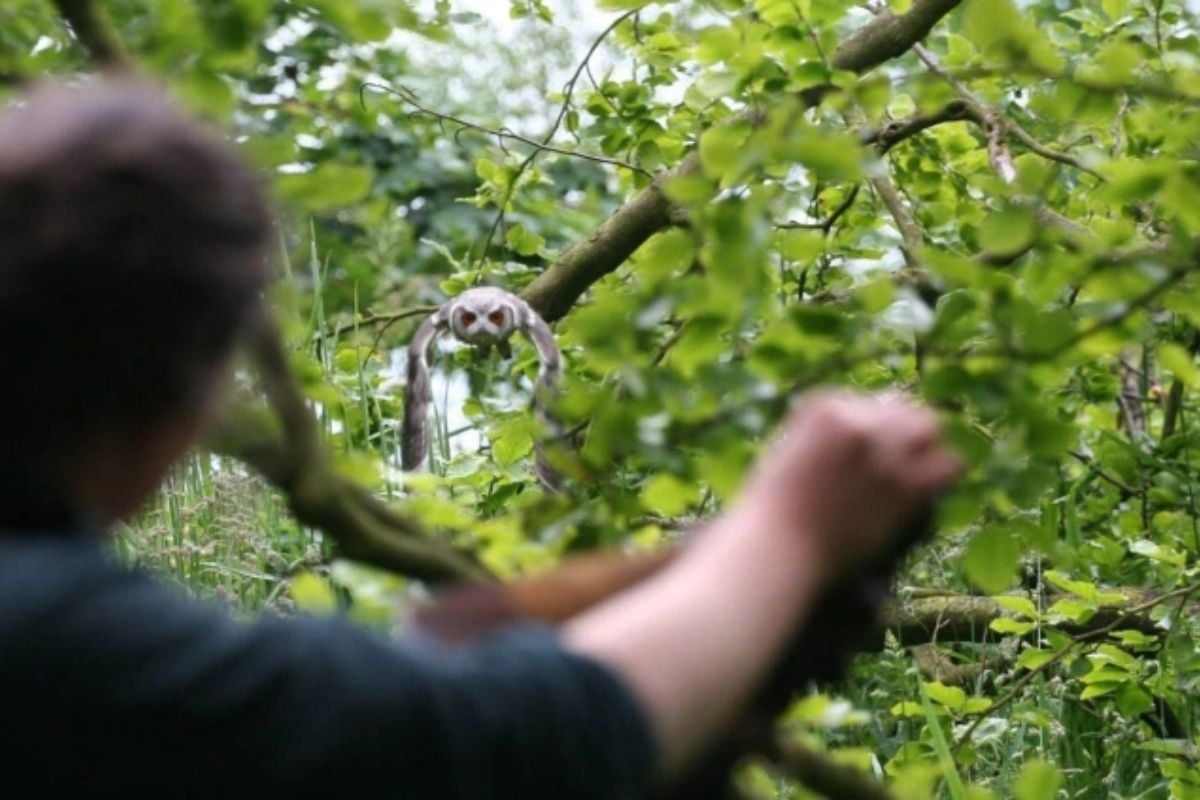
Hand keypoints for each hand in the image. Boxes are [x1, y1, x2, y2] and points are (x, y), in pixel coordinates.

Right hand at [734, 389, 961, 582]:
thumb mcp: (786, 449)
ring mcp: (887, 451)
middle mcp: (861, 422)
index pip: (864, 401)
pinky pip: (950, 464)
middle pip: (901, 408)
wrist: (781, 548)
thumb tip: (852, 432)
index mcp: (825, 409)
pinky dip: (942, 472)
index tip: (854, 452)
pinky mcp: (909, 485)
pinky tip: (927, 487)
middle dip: (897, 429)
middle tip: (890, 458)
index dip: (865, 425)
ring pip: (930, 428)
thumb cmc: (772, 507)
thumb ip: (819, 432)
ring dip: (922, 446)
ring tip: (912, 469)